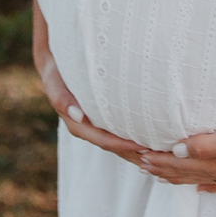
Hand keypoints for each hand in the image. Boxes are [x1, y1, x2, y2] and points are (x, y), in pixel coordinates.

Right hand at [34, 48, 148, 166]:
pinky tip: (153, 140)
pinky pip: (120, 133)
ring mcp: (96, 125)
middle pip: (115, 147)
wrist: (55, 62)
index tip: (143, 146)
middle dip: (135, 152)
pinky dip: (135, 139)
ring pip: (119, 144)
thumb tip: (77, 116)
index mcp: (78, 124)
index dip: (123, 145)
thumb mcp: (54, 81)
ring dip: (138, 150)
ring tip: (161, 152)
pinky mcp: (102, 119)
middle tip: (159, 155)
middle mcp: (88, 129)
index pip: (104, 140)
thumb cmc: (57, 70)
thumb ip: (61, 98)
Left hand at [139, 113, 215, 192]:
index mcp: (214, 164)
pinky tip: (199, 186)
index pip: (175, 165)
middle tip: (136, 162)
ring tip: (156, 170)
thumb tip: (175, 151)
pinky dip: (202, 183)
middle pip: (180, 173)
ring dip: (173, 174)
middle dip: (157, 168)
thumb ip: (205, 147)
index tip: (133, 153)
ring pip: (195, 177)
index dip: (154, 160)